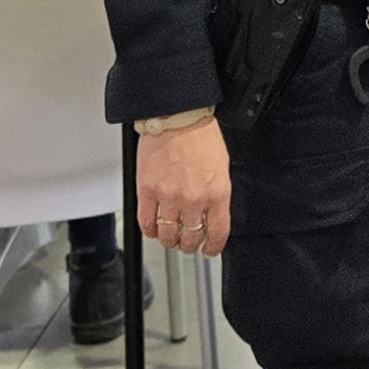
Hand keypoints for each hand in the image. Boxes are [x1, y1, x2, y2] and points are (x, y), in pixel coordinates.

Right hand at [135, 115, 230, 256]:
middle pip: (191, 237)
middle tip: (189, 244)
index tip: (210, 249)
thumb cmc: (201, 136)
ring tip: (172, 240)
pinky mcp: (147, 192)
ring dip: (170, 241)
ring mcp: (168, 197)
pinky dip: (150, 231)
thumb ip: (217, 194)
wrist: (177, 118)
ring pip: (168, 234)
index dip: (213, 246)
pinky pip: (146, 222)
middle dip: (190, 245)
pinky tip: (154, 230)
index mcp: (217, 193)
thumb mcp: (222, 167)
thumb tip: (213, 213)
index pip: (217, 232)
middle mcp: (193, 199)